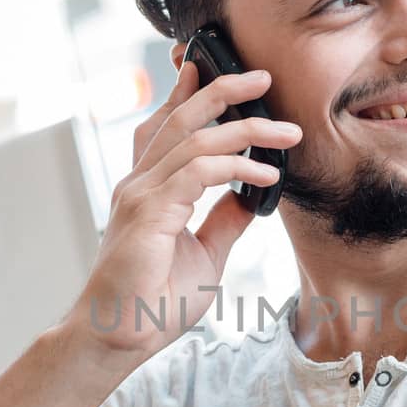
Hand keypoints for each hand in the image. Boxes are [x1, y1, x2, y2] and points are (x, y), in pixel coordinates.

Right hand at [64, 61, 301, 367]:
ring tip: (287, 133)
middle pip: (179, 117)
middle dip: (221, 89)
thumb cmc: (151, 303)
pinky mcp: (149, 212)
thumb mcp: (204, 255)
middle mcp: (140, 183)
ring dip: (246, 128)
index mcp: (147, 189)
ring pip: (194, 138)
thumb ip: (223, 222)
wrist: (119, 337)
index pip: (165, 127)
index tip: (215, 69)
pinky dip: (236, 166)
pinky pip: (199, 172)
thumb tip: (250, 197)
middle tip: (262, 76)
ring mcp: (140, 194)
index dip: (188, 94)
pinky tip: (264, 173)